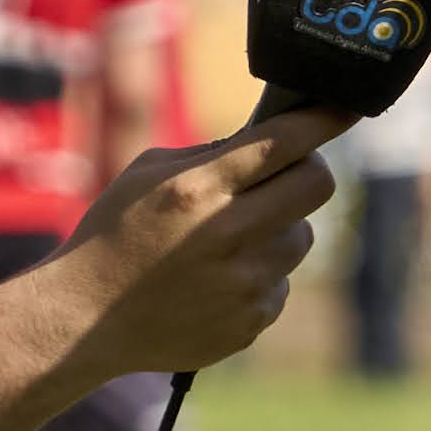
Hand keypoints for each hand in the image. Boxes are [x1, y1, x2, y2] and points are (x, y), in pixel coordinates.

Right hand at [60, 114, 346, 379]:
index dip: (325, 119)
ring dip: (279, 228)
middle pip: (316, 185)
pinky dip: (259, 275)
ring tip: (231, 238)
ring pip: (301, 237)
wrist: (86, 319)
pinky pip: (280, 283)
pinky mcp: (250, 322)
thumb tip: (271, 142)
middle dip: (308, 170)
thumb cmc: (115, 234)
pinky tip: (216, 280)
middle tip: (284, 173)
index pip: (285, 141)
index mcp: (198, 188)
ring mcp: (243, 284)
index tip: (345, 108)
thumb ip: (211, 156)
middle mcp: (228, 235)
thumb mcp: (148, 174)